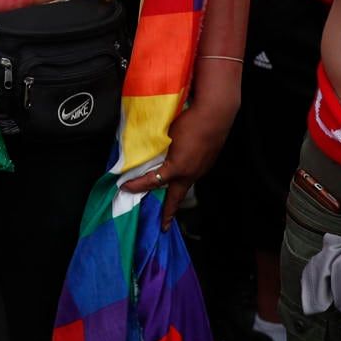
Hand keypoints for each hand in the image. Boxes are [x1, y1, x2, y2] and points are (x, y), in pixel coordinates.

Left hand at [121, 98, 231, 227]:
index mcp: (176, 168)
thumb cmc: (189, 122)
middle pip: (175, 198)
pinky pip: (192, 175)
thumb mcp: (166, 136)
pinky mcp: (207, 164)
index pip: (151, 182)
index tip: (125, 187)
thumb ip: (156, 148)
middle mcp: (189, 173)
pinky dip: (184, 178)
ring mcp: (200, 170)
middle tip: (163, 226)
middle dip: (168, 214)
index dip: (136, 186)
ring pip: (185, 186)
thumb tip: (146, 153)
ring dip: (175, 194)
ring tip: (168, 201)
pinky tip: (180, 173)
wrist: (215, 114)